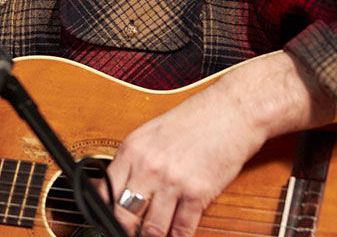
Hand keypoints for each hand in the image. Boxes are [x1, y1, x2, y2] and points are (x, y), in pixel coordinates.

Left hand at [103, 52, 336, 236]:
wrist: (232, 111)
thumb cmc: (195, 120)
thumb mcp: (151, 133)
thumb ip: (133, 160)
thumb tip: (116, 187)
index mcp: (132, 149)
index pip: (105, 191)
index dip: (104, 212)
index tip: (107, 220)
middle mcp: (148, 166)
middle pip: (123, 214)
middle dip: (125, 230)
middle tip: (128, 234)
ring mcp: (172, 181)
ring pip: (151, 228)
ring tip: (153, 236)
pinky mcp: (197, 193)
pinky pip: (181, 228)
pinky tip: (176, 236)